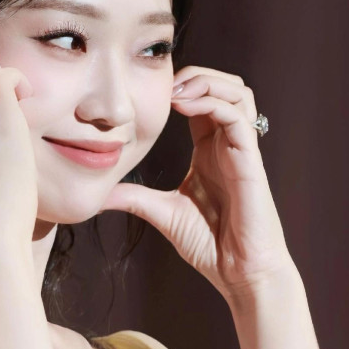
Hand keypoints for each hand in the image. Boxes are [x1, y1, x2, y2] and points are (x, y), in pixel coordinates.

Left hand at [98, 65, 293, 298]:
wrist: (239, 274)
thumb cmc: (210, 244)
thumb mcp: (162, 212)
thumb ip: (133, 197)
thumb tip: (98, 195)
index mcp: (210, 150)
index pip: (201, 100)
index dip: (179, 87)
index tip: (147, 93)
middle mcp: (228, 144)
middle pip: (224, 86)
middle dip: (195, 75)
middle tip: (163, 85)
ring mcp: (242, 150)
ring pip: (238, 92)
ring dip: (207, 82)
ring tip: (175, 91)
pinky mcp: (250, 162)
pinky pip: (238, 117)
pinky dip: (213, 103)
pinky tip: (185, 106)